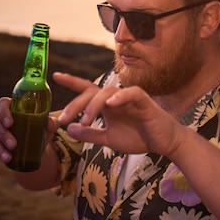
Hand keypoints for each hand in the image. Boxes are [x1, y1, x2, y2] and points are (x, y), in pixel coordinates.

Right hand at [0, 97, 58, 163]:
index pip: (4, 103)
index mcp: (13, 108)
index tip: (12, 122)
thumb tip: (49, 123)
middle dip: (3, 134)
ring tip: (8, 158)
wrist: (37, 149)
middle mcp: (2, 118)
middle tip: (14, 144)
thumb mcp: (48, 128)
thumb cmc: (41, 132)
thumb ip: (51, 123)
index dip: (5, 112)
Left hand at [54, 72, 182, 156]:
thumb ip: (90, 134)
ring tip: (85, 120)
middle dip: (75, 104)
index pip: (87, 90)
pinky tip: (110, 104)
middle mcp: (115, 98)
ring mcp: (129, 97)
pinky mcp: (144, 101)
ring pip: (107, 92)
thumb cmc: (139, 137)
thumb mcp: (109, 139)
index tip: (55, 76)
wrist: (163, 143)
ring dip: (93, 105)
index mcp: (107, 105)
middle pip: (91, 92)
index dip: (72, 82)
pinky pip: (131, 93)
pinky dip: (120, 97)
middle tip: (63, 118)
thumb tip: (69, 129)